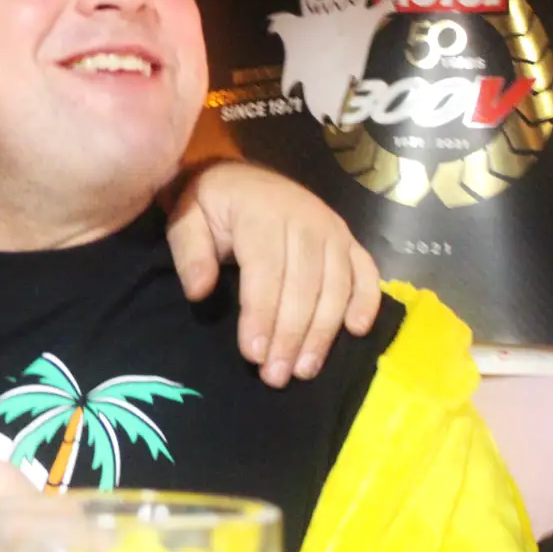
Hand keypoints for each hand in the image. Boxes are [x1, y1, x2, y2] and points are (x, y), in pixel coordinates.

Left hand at [167, 160, 382, 387]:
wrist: (240, 176)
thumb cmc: (211, 203)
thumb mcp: (186, 219)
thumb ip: (189, 253)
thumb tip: (200, 292)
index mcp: (262, 213)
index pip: (266, 271)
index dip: (262, 314)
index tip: (253, 354)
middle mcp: (306, 219)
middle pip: (304, 285)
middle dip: (291, 335)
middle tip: (276, 376)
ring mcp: (332, 229)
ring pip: (336, 286)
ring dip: (323, 332)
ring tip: (304, 369)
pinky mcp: (348, 239)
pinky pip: (366, 272)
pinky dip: (366, 301)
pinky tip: (356, 331)